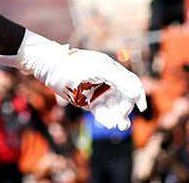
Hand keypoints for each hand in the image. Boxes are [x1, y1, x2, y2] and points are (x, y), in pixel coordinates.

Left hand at [14, 32, 146, 130]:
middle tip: (120, 119)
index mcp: (111, 69)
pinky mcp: (87, 101)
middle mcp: (106, 81)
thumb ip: (119, 79)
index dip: (138, 95)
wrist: (47, 65)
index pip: (132, 83)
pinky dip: (105, 118)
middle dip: (125, 109)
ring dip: (117, 117)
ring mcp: (96, 91)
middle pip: (123, 98)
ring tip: (117, 125)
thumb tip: (136, 91)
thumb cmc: (72, 63)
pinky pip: (100, 112)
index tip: (141, 107)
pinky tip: (106, 123)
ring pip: (113, 107)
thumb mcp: (98, 69)